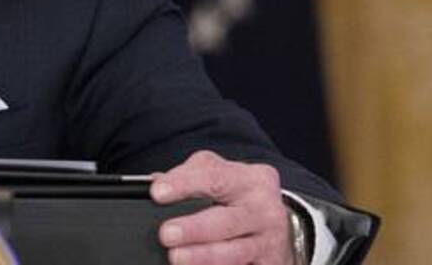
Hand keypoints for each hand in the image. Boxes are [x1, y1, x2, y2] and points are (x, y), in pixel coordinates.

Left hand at [152, 150, 296, 264]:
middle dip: (194, 229)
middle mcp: (264, 210)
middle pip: (226, 221)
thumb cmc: (239, 197)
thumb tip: (154, 183)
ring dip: (203, 256)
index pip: (213, 178)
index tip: (157, 193)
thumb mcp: (220, 175)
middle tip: (166, 234)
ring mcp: (269, 242)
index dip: (183, 185)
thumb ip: (189, 176)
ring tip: (176, 258)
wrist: (277, 226)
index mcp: (251, 179)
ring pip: (235, 252)